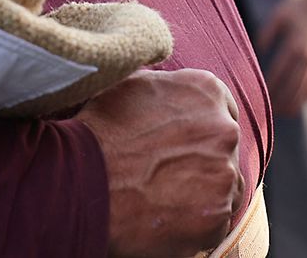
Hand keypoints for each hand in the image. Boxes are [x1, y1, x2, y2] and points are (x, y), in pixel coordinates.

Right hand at [78, 69, 242, 257]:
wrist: (81, 181)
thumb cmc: (99, 132)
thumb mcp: (133, 84)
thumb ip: (166, 83)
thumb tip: (171, 81)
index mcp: (208, 92)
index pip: (222, 111)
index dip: (202, 130)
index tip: (185, 144)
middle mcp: (225, 129)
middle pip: (225, 150)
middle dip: (204, 162)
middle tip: (169, 175)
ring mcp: (224, 173)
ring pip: (224, 186)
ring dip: (203, 193)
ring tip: (165, 199)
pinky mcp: (216, 215)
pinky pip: (216, 222)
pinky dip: (196, 225)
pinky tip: (166, 220)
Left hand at [256, 0, 306, 117]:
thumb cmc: (297, 6)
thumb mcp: (278, 15)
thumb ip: (267, 33)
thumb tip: (259, 50)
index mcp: (295, 44)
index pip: (281, 71)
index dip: (271, 86)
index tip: (262, 98)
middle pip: (295, 84)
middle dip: (284, 100)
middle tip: (272, 113)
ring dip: (299, 101)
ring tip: (288, 112)